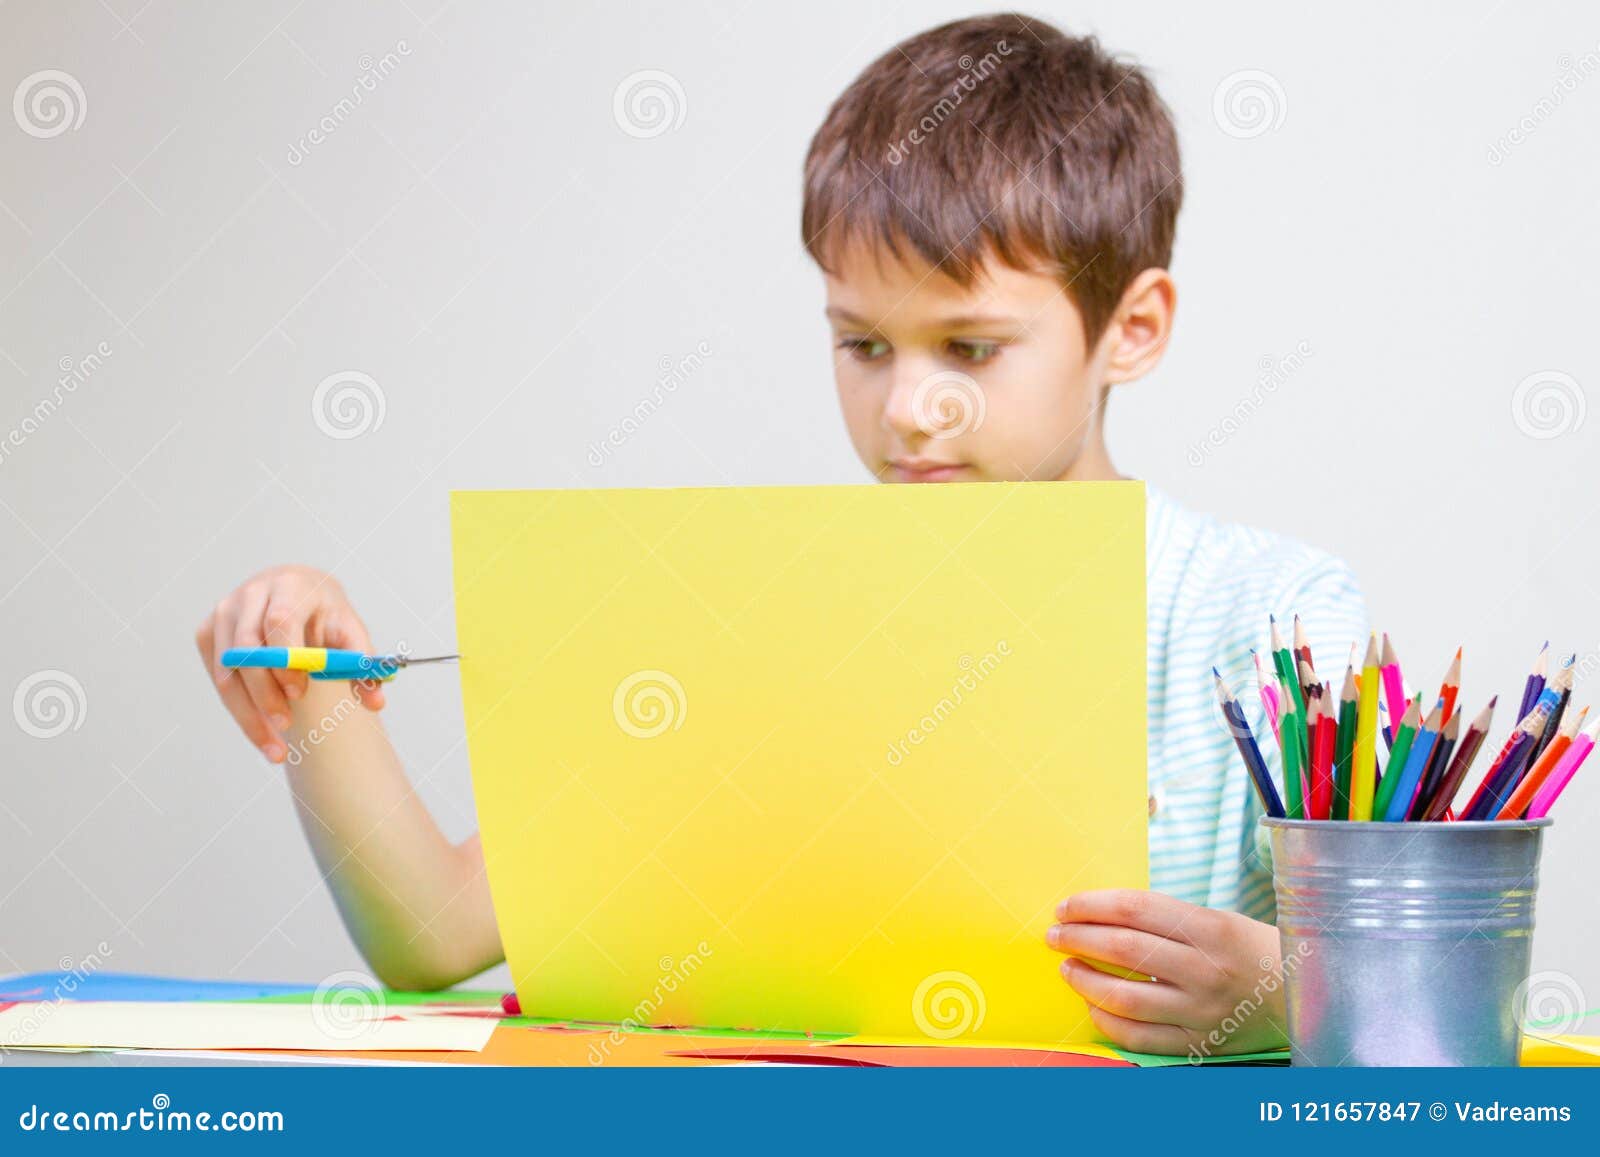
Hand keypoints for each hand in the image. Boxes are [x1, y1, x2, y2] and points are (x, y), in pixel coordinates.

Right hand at [195, 565, 384, 762]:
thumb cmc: (326, 616)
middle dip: (265, 692)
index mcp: (290, 585)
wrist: (298, 595)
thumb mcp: (350, 632)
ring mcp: (224, 613)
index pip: (279, 620)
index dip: (286, 659)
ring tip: (277, 747)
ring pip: (227, 670)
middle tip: (287, 725)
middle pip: (247, 648)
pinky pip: (219, 678)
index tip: (299, 692)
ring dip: (249, 713)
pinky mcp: (209, 633)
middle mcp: (251, 594)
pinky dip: (240, 711)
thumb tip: (376, 702)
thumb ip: (362, 664)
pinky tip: (262, 734)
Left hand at [1046, 889, 1285, 1056]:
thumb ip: (1166, 918)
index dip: (1091, 905)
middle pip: (1124, 949)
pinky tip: (1092, 1005)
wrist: (1302, 999)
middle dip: (1079, 939)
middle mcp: (1206, 970)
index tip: (1066, 907)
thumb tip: (1101, 914)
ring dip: (1085, 981)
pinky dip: (1108, 1022)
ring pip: (1126, 998)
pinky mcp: (1199, 1043)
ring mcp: (1202, 1011)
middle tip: (1055, 935)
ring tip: (1067, 968)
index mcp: (1211, 929)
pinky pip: (1140, 1038)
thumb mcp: (1218, 919)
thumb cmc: (1250, 950)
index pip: (1135, 909)